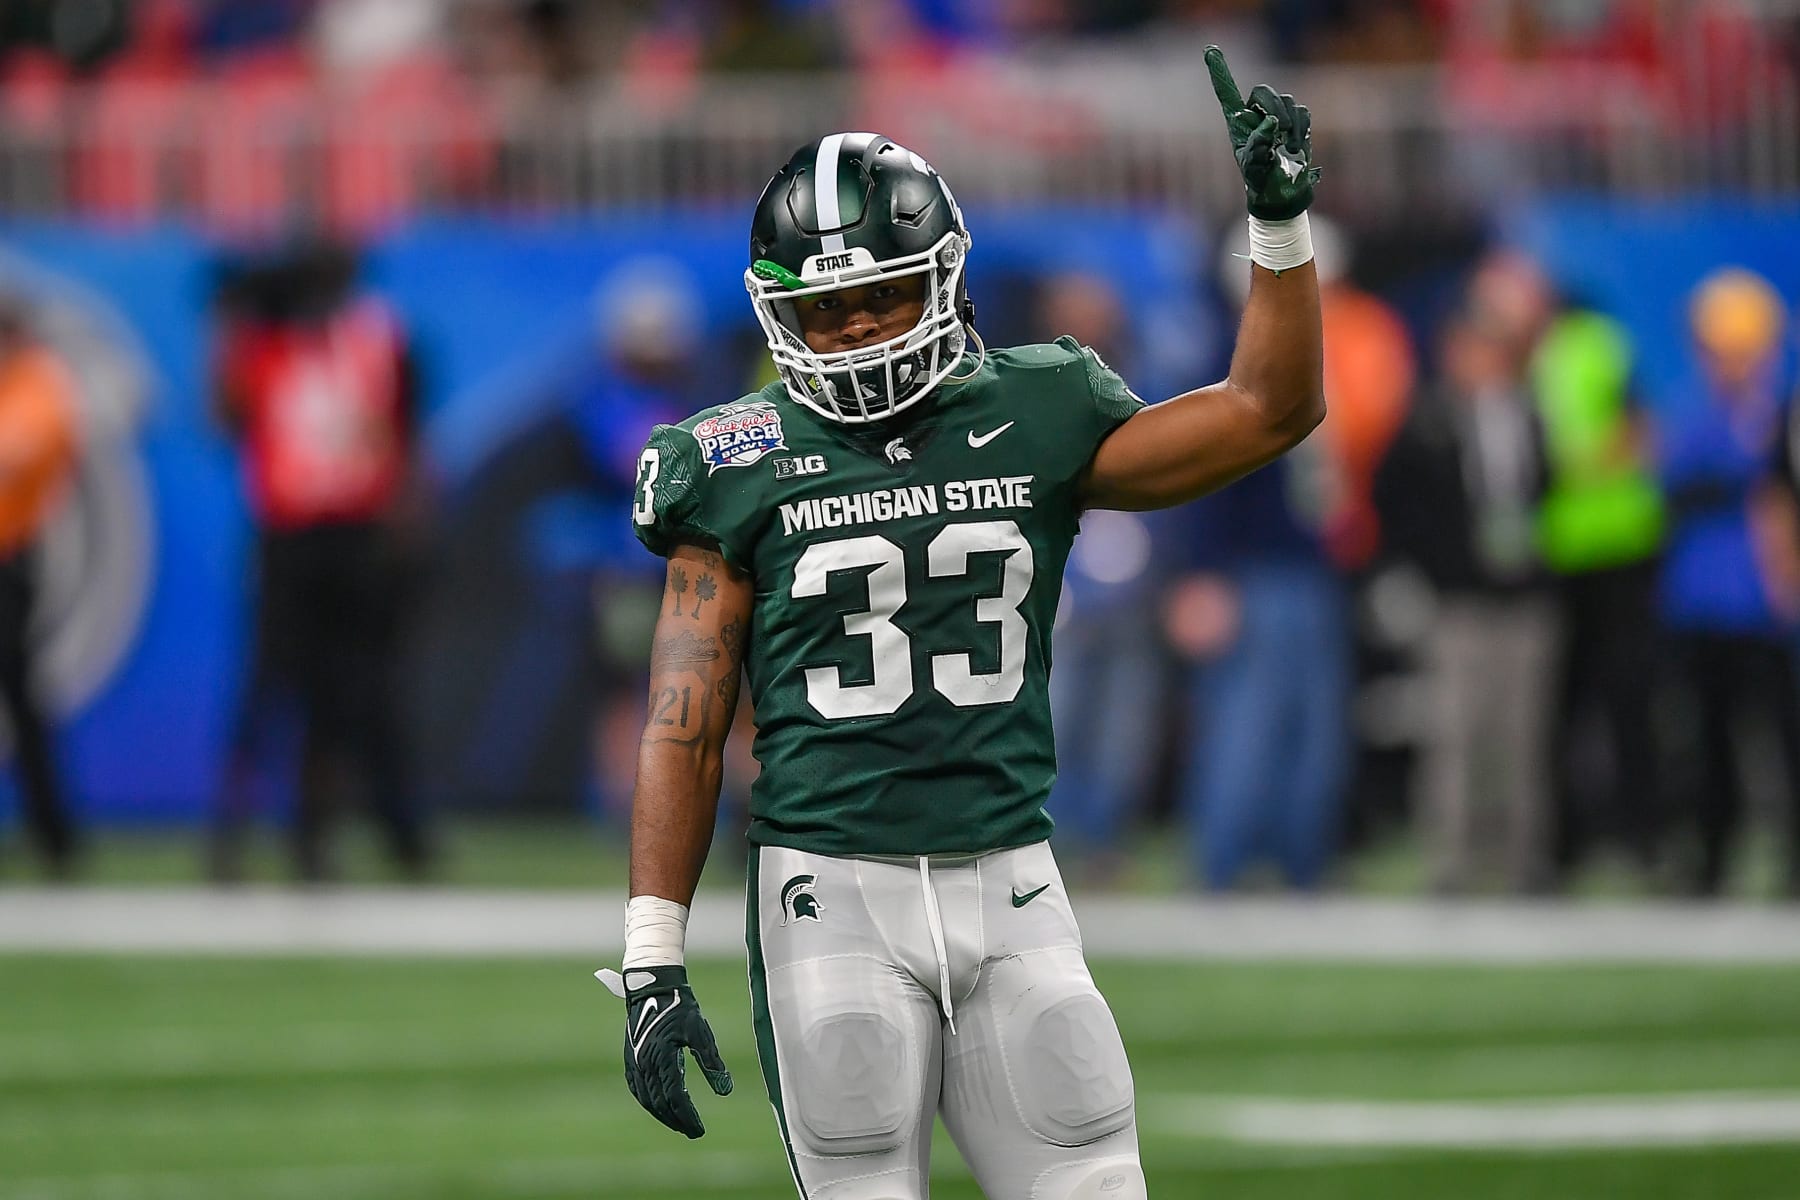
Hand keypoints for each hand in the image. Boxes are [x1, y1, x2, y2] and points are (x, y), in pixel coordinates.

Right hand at [596, 965, 732, 1137]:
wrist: (653, 986)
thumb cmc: (680, 1006)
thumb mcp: (700, 1031)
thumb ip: (711, 1061)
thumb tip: (725, 1090)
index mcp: (663, 1057)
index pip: (675, 1098)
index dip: (687, 1117)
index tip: (699, 1130)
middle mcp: (645, 1063)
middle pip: (659, 1103)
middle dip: (676, 1120)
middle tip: (692, 1131)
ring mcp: (634, 1061)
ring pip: (646, 1099)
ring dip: (662, 1114)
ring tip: (678, 1123)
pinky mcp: (630, 1058)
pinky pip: (637, 1088)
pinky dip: (648, 1102)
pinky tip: (658, 1106)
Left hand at [1206, 45, 1320, 220]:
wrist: (1281, 192)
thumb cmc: (1260, 181)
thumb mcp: (1253, 167)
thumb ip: (1258, 145)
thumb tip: (1272, 123)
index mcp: (1237, 123)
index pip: (1227, 93)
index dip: (1219, 71)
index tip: (1210, 50)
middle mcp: (1256, 115)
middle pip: (1264, 91)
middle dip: (1274, 106)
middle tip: (1279, 129)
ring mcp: (1277, 117)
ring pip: (1287, 101)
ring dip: (1290, 123)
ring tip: (1288, 147)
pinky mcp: (1296, 122)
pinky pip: (1302, 112)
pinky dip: (1302, 128)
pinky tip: (1296, 146)